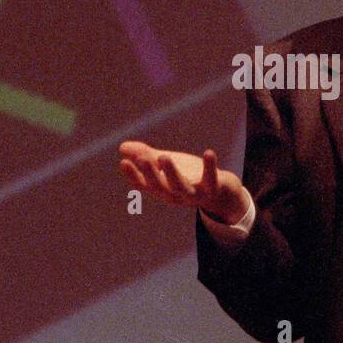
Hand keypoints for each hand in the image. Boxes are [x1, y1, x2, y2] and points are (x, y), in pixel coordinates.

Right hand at [118, 141, 250, 223]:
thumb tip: (122, 147)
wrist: (221, 194)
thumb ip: (146, 156)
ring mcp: (194, 194)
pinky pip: (211, 179)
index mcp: (162, 189)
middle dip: (150, 174)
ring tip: (164, 156)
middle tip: (142, 159)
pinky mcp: (212, 189)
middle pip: (160, 187)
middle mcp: (175, 195)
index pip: (143, 184)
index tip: (123, 162)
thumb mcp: (166, 166)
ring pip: (181, 186)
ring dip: (172, 173)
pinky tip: (209, 152)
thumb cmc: (189, 177)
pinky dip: (210, 167)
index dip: (133, 175)